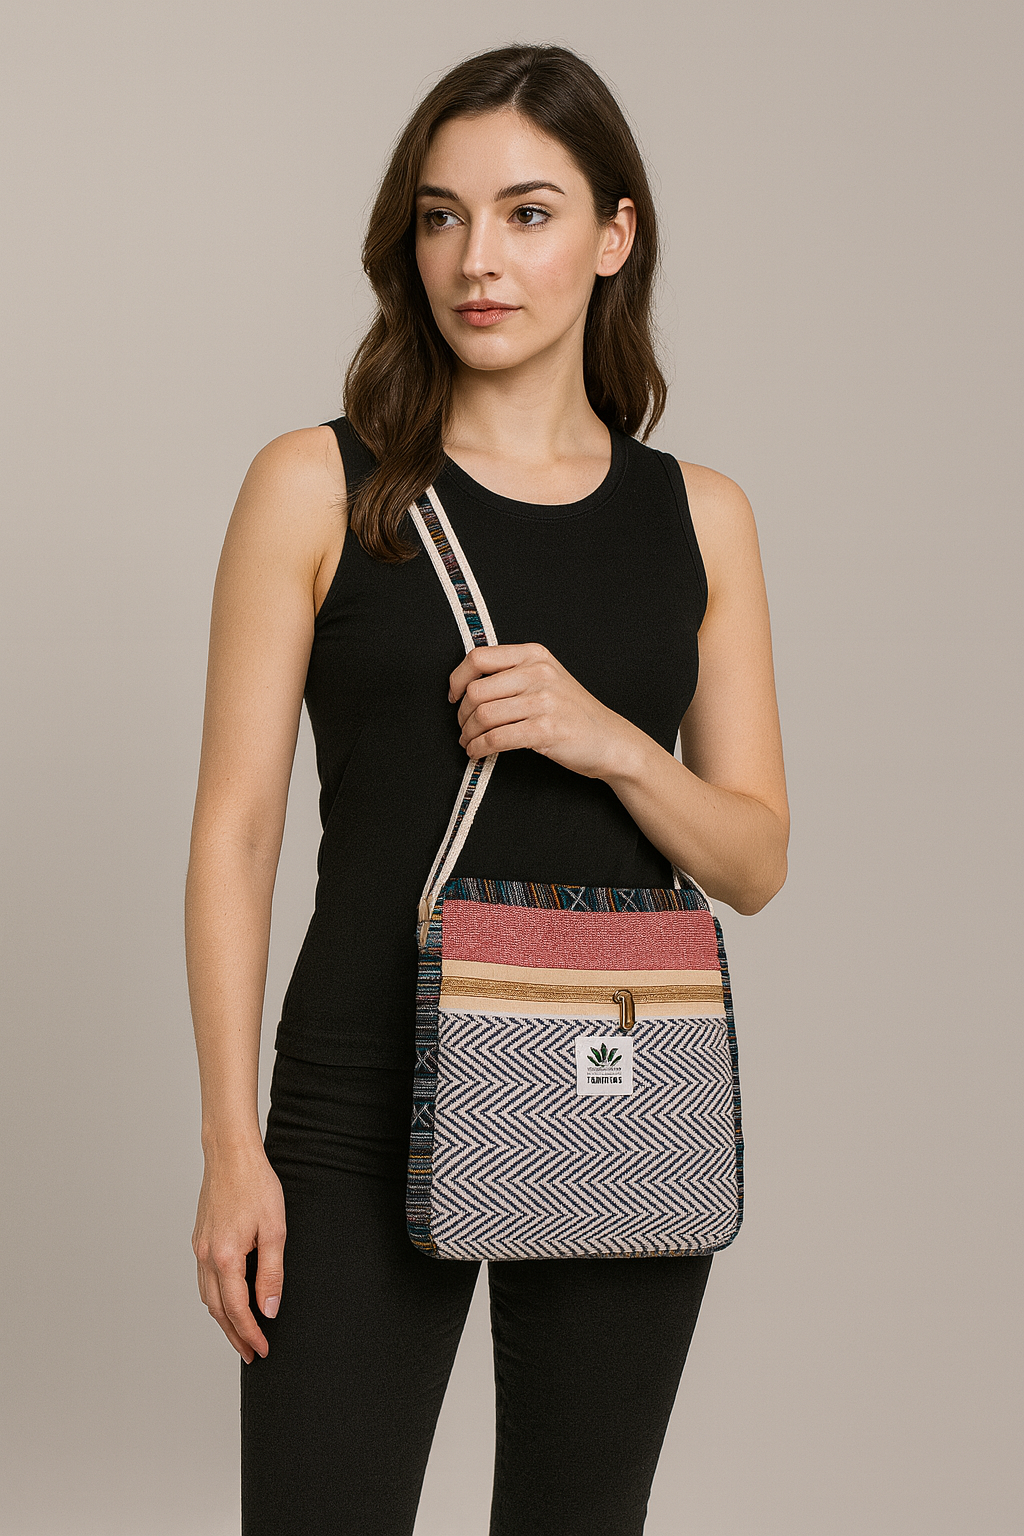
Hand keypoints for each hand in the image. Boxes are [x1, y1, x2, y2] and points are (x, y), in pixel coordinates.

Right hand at [192, 1144, 285, 1363]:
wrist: (230, 1154)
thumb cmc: (255, 1186)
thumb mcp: (275, 1230)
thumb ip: (272, 1273)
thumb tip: (269, 1309)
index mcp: (225, 1257)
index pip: (236, 1309)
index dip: (250, 1333)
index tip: (262, 1350)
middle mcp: (206, 1256)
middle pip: (217, 1310)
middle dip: (234, 1334)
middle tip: (251, 1353)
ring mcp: (199, 1248)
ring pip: (207, 1296)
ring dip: (222, 1319)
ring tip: (240, 1334)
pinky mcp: (199, 1239)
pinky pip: (203, 1279)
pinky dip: (215, 1298)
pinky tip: (227, 1300)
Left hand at [448, 642, 641, 780]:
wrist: (610, 740)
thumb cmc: (573, 712)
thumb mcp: (547, 678)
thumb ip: (512, 674)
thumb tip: (467, 686)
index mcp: (534, 654)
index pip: (478, 657)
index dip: (457, 679)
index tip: (454, 696)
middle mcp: (538, 672)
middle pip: (476, 691)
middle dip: (462, 715)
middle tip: (464, 727)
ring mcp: (543, 701)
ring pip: (483, 716)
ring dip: (468, 734)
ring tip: (470, 742)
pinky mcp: (545, 729)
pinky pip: (496, 739)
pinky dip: (479, 748)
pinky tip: (478, 752)